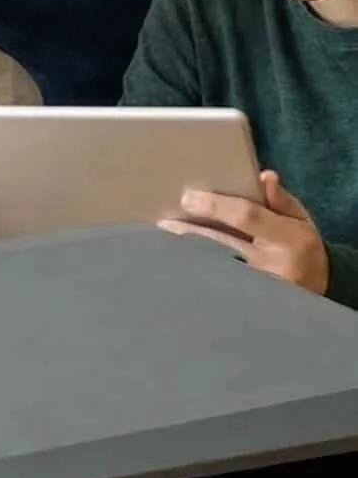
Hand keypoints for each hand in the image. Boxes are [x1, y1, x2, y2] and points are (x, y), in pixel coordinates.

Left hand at [158, 169, 328, 294]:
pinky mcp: (246, 301)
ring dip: (186, 253)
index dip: (216, 206)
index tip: (188, 197)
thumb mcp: (299, 219)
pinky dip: (196, 271)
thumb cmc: (300, 246)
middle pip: (220, 242)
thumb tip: (264, 176)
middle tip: (164, 221)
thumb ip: (280, 200)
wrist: (315, 286)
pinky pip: (215, 283)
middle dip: (190, 231)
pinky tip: (176, 264)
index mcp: (289, 238)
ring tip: (163, 239)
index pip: (246, 217)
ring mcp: (257, 288)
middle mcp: (271, 264)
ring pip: (213, 266)